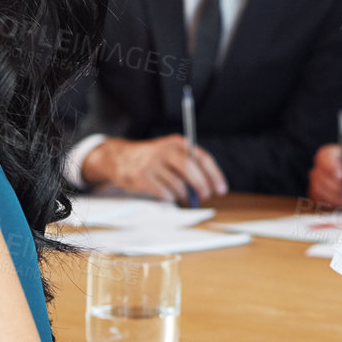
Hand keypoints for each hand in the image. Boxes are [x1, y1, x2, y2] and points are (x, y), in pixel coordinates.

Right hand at [83, 135, 227, 204]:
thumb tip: (208, 189)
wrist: (120, 158)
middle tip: (205, 196)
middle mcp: (166, 150)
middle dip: (202, 186)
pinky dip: (170, 198)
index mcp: (178, 143)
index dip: (215, 175)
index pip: (203, 158)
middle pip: (190, 169)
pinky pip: (164, 193)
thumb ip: (190, 167)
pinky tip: (168, 196)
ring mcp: (152, 163)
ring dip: (184, 195)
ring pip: (177, 185)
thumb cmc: (154, 160)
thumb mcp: (172, 154)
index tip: (221, 190)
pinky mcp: (142, 177)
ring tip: (182, 196)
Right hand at [308, 143, 341, 208]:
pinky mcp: (316, 197)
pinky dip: (332, 205)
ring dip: (335, 198)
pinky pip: (319, 202)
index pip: (324, 157)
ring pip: (319, 191)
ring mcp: (315, 183)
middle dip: (335, 187)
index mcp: (329, 154)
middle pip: (319, 176)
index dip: (331, 166)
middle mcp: (319, 168)